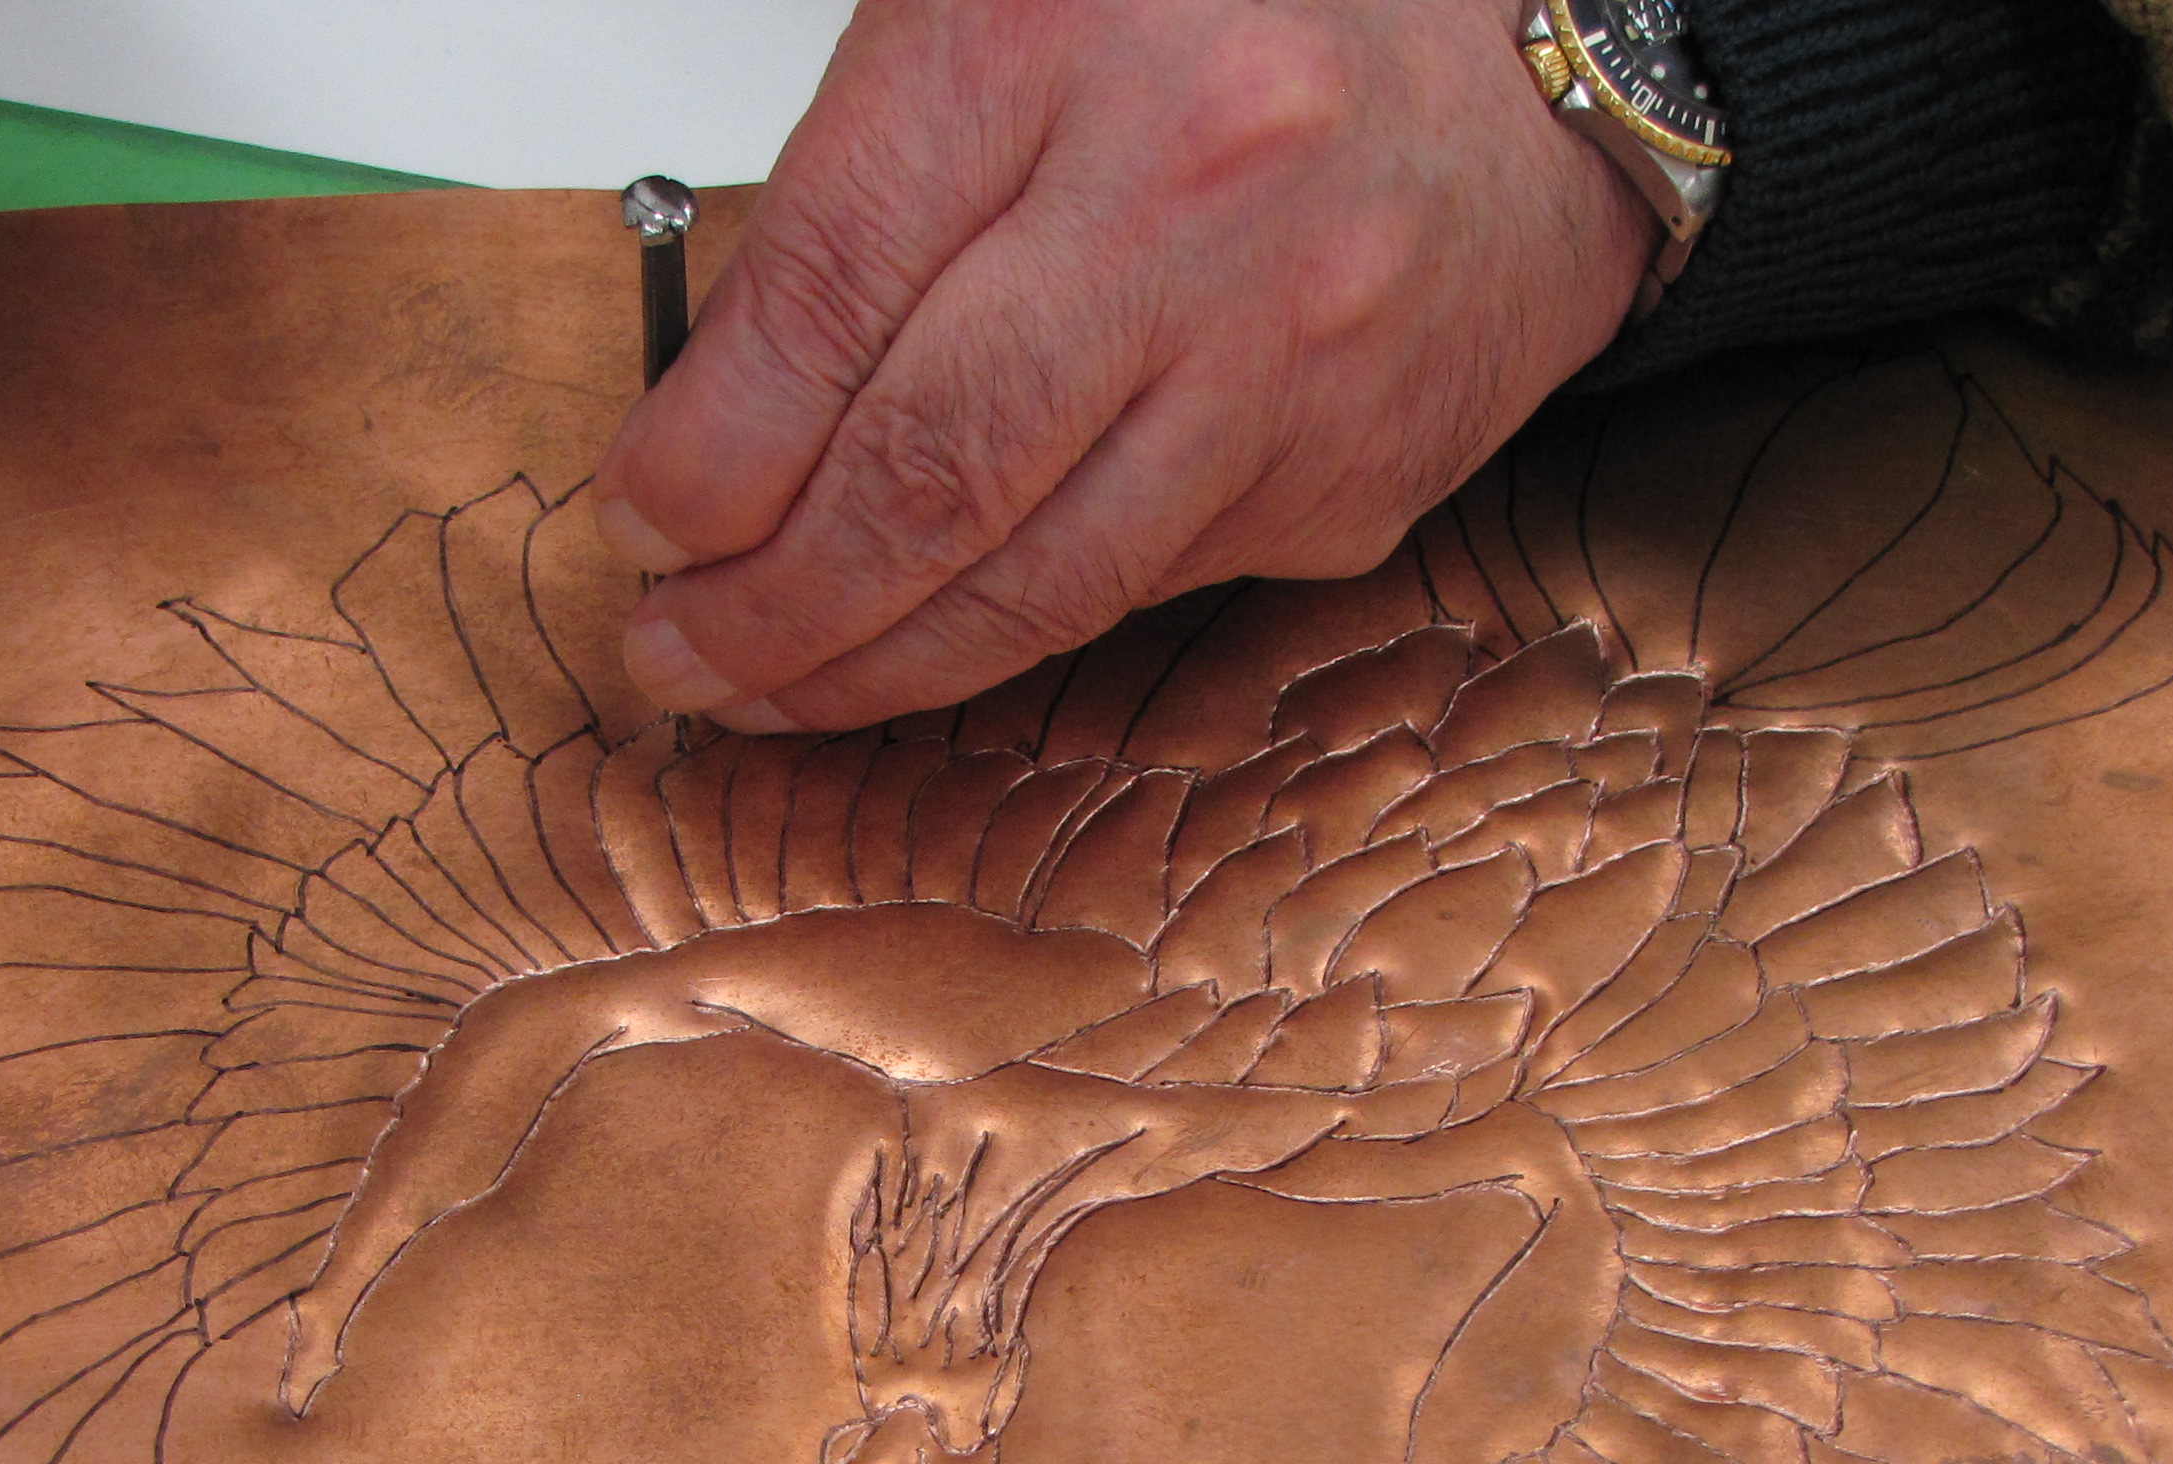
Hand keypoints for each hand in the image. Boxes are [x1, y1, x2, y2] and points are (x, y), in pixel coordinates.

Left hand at [590, 0, 1656, 733]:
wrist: (1527, 81)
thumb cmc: (1241, 34)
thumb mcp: (1012, 14)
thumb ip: (866, 185)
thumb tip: (721, 407)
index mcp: (1050, 40)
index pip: (823, 291)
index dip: (709, 450)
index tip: (645, 524)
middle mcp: (1181, 198)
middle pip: (924, 471)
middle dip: (771, 603)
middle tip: (680, 653)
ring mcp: (1280, 356)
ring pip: (1034, 582)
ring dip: (873, 666)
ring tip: (771, 688)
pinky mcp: (1342, 478)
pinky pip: (1143, 591)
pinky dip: (1019, 632)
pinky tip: (939, 640)